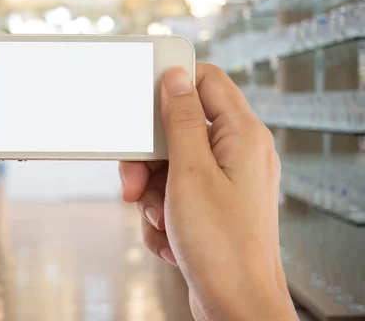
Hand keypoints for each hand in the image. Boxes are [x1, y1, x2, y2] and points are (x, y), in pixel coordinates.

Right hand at [120, 64, 296, 320]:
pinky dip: (163, 215)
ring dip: (152, 194)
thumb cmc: (222, 246)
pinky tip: (171, 239)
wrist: (235, 307)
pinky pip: (173, 194)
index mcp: (242, 135)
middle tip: (135, 184)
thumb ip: (181, 120)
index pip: (207, 81)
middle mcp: (236, 154)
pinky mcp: (210, 208)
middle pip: (177, 130)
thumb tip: (176, 78)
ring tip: (161, 220)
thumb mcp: (190, 173)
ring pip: (169, 166)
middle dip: (149, 160)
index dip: (172, 83)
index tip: (142, 99)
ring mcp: (223, 183)